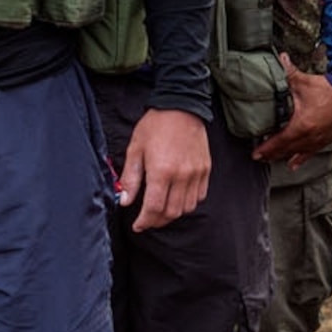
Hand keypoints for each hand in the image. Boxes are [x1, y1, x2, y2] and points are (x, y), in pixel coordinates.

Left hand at [122, 107, 212, 230]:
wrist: (181, 106)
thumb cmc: (155, 125)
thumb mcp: (135, 149)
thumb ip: (131, 178)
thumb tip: (126, 201)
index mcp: (161, 171)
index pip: (154, 208)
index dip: (144, 221)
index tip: (138, 225)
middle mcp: (182, 175)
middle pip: (171, 212)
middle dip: (157, 221)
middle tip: (147, 221)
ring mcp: (196, 173)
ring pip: (187, 207)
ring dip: (173, 214)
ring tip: (161, 211)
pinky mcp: (205, 169)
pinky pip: (199, 196)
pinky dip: (188, 203)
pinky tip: (177, 198)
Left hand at [253, 62, 331, 164]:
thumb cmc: (329, 88)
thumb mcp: (304, 81)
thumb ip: (288, 71)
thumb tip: (280, 58)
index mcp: (302, 125)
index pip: (279, 141)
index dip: (266, 149)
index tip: (256, 154)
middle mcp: (311, 136)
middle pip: (286, 150)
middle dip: (272, 154)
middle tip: (261, 157)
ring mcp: (320, 139)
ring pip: (298, 153)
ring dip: (285, 156)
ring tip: (273, 159)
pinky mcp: (328, 138)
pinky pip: (312, 152)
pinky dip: (301, 158)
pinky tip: (294, 163)